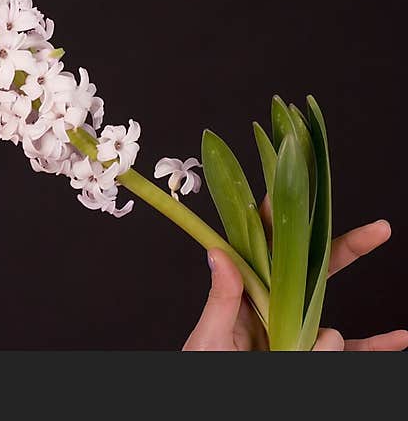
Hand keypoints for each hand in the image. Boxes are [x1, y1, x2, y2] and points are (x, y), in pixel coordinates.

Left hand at [182, 194, 407, 350]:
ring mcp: (297, 334)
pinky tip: (399, 338)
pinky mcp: (313, 357)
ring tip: (291, 358)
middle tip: (379, 230)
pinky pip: (352, 352)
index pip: (265, 250)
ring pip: (331, 325)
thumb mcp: (207, 338)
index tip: (296, 192)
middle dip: (347, 249)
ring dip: (326, 345)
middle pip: (315, 270)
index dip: (280, 220)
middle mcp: (274, 310)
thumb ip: (220, 301)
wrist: (215, 405)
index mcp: (245, 297)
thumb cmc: (204, 368)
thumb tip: (218, 253)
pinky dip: (377, 346)